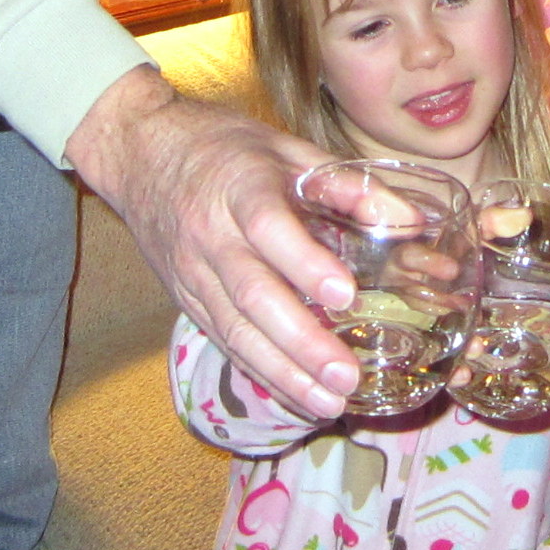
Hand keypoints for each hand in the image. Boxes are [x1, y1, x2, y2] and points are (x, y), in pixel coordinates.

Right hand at [66, 64, 359, 418]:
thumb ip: (345, 184)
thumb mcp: (285, 148)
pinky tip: (296, 397)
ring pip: (235, 330)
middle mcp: (211, 235)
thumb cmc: (222, 146)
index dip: (304, 264)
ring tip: (328, 403)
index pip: (269, 229)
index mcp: (238, 188)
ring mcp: (193, 273)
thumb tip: (409, 219)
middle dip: (300, 341)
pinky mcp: (187, 298)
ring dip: (283, 372)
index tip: (345, 295)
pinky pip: (223, 341)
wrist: (140, 152)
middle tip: (345, 376)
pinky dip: (260, 372)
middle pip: (252, 295)